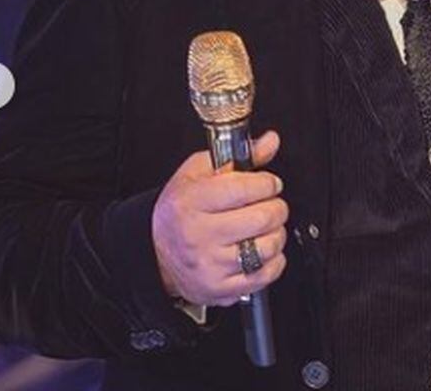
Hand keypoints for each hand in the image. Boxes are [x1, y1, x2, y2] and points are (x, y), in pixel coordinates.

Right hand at [152, 130, 287, 306]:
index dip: (268, 183)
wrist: (154, 253)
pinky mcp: (221, 288)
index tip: (268, 184)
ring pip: (269, 246)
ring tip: (263, 228)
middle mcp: (199, 235)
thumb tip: (269, 141)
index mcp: (191, 202)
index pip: (246, 188)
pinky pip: (267, 273)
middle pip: (263, 217)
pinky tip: (260, 250)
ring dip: (276, 233)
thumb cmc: (180, 211)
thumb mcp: (199, 173)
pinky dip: (274, 260)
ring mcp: (211, 265)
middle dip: (276, 206)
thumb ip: (239, 156)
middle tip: (269, 205)